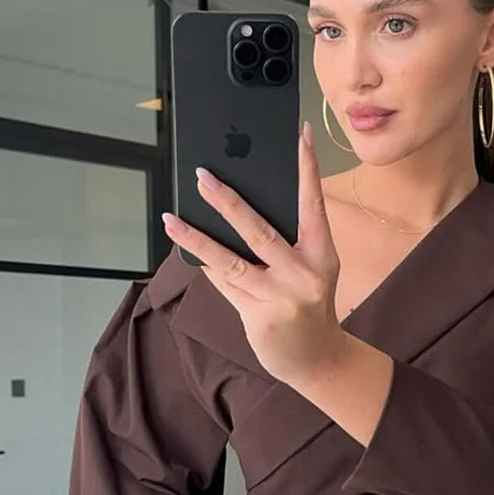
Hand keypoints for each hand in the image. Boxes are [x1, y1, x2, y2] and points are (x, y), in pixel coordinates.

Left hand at [162, 122, 343, 387]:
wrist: (317, 359)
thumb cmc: (309, 305)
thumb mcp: (311, 270)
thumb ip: (286, 243)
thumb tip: (236, 209)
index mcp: (322, 253)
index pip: (313, 203)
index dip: (308, 168)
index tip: (300, 135)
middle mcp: (304, 273)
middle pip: (258, 231)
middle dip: (227, 202)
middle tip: (202, 177)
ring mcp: (280, 297)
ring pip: (230, 261)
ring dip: (197, 237)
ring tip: (171, 219)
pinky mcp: (259, 318)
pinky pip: (225, 285)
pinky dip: (207, 267)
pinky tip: (189, 249)